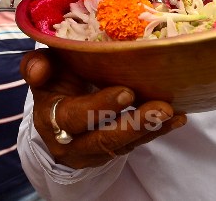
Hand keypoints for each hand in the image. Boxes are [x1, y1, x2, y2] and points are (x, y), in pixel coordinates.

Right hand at [20, 50, 186, 168]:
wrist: (57, 110)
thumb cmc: (55, 80)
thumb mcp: (44, 70)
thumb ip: (37, 65)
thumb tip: (38, 70)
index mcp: (51, 117)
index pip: (74, 117)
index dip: (99, 107)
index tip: (127, 92)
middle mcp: (70, 141)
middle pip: (103, 138)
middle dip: (134, 124)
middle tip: (161, 108)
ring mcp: (93, 150)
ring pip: (123, 144)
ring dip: (150, 128)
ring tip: (172, 113)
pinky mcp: (112, 151)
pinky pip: (137, 143)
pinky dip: (158, 131)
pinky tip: (178, 118)